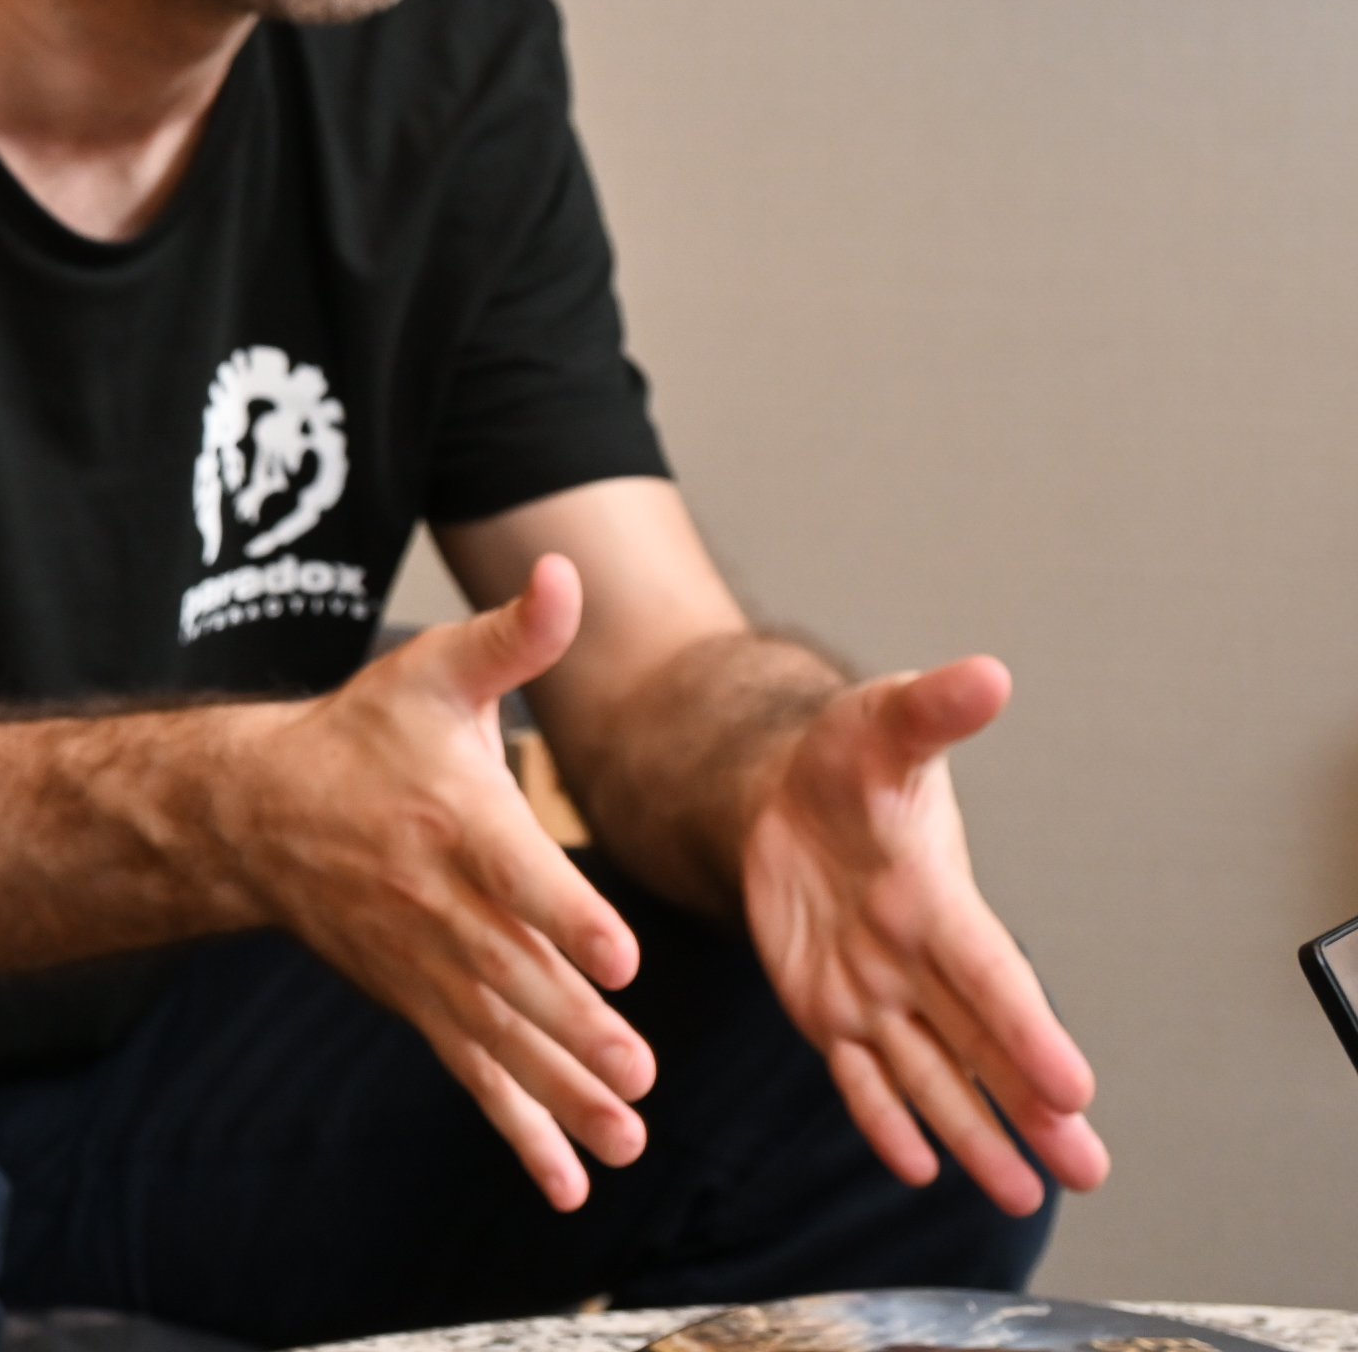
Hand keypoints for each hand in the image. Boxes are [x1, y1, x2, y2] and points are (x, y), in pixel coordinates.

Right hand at [229, 554, 654, 1209]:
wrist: (256, 810)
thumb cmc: (366, 735)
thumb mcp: (434, 673)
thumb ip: (514, 637)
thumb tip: (565, 573)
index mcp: (456, 819)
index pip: (516, 873)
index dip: (566, 915)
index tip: (619, 957)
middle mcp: (439, 902)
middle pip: (515, 974)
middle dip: (576, 1030)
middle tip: (637, 1075)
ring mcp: (426, 962)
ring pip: (501, 1036)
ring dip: (561, 1093)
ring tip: (625, 1136)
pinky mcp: (419, 1003)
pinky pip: (471, 1074)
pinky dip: (517, 1130)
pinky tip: (569, 1184)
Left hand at [740, 656, 1106, 1214]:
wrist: (785, 788)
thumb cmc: (849, 758)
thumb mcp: (881, 722)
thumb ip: (930, 708)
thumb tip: (986, 674)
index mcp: (936, 898)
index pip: (989, 975)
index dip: (1025, 1029)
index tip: (1071, 1087)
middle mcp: (917, 958)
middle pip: (981, 1044)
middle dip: (1030, 1109)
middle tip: (1084, 1169)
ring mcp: (877, 990)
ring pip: (931, 1074)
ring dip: (974, 1133)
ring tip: (1025, 1194)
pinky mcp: (828, 1007)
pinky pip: (858, 1074)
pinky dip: (884, 1117)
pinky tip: (918, 1166)